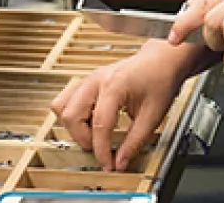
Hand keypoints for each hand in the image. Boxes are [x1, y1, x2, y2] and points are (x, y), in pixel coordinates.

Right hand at [50, 42, 185, 171]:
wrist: (161, 59)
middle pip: (72, 116)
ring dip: (74, 126)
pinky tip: (89, 120)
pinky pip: (66, 99)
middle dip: (84, 138)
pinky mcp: (87, 80)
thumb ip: (135, 141)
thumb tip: (121, 162)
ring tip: (93, 132)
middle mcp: (96, 80)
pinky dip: (72, 114)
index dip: (102, 150)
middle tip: (101, 147)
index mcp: (114, 86)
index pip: (99, 125)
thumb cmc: (160, 79)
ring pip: (62, 106)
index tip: (108, 164)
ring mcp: (89, 78)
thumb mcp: (153, 115)